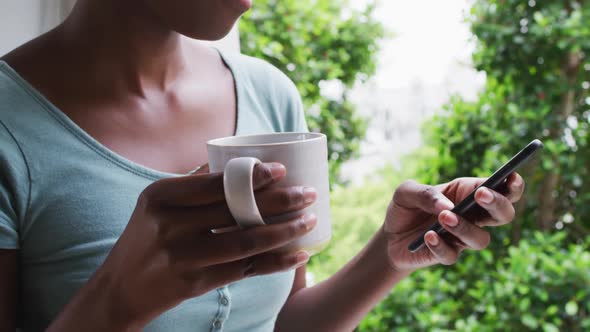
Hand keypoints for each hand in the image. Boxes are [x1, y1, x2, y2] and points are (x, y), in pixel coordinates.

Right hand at [70, 163, 316, 328]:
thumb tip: (235, 160)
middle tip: (308, 194)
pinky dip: (275, 263)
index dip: (251, 176)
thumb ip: (192, 182)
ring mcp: (182, 256)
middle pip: (236, 210)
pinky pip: (245, 270)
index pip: (214, 182)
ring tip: (310, 220)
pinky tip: (298, 254)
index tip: (281, 170)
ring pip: (245, 242)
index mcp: (161, 196)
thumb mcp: (156, 204)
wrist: (121, 288)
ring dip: (284, 231)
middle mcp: (169, 225)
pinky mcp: (195, 283)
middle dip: (279, 200)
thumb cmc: (147, 237)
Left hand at [383, 173, 524, 271]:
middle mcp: (472, 216)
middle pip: (504, 214)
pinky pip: (452, 254)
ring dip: (465, 227)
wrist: (389, 236)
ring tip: (444, 217)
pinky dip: (440, 245)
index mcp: (467, 193)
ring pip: (482, 239)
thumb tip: (447, 205)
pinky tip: (428, 236)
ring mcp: (462, 237)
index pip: (500, 188)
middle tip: (481, 195)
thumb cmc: (404, 207)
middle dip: (498, 204)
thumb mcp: (406, 192)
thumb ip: (425, 193)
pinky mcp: (447, 254)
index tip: (511, 177)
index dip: (511, 184)